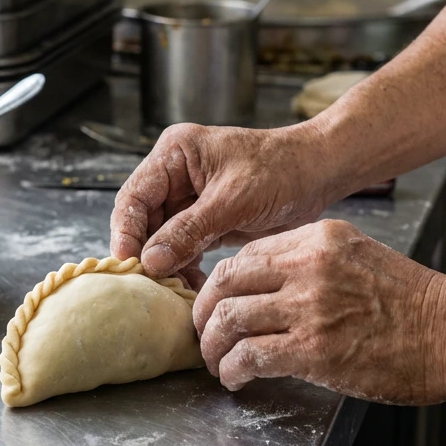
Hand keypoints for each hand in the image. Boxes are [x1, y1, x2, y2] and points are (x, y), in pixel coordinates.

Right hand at [110, 122, 337, 280]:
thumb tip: (151, 260)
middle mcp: (175, 175)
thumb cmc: (281, 171)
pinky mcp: (205, 221)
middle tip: (149, 285)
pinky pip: (182, 248)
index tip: (129, 262)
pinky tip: (190, 287)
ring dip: (165, 265)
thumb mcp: (233, 200)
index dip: (126, 230)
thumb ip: (189, 229)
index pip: (135, 196)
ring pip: (161, 238)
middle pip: (143, 220)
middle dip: (146, 253)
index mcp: (175, 154)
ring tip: (173, 290)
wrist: (319, 174)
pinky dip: (184, 267)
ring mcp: (189, 199)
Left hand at [193, 219, 445, 404]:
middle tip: (203, 333)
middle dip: (204, 312)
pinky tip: (235, 378)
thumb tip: (267, 285)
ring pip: (228, 319)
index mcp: (318, 238)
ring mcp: (308, 306)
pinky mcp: (311, 349)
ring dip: (213, 346)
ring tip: (217, 362)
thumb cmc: (414, 304)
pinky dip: (232, 369)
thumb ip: (313, 262)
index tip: (216, 303)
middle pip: (225, 281)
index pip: (246, 254)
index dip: (222, 282)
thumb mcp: (360, 256)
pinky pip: (248, 355)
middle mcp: (307, 265)